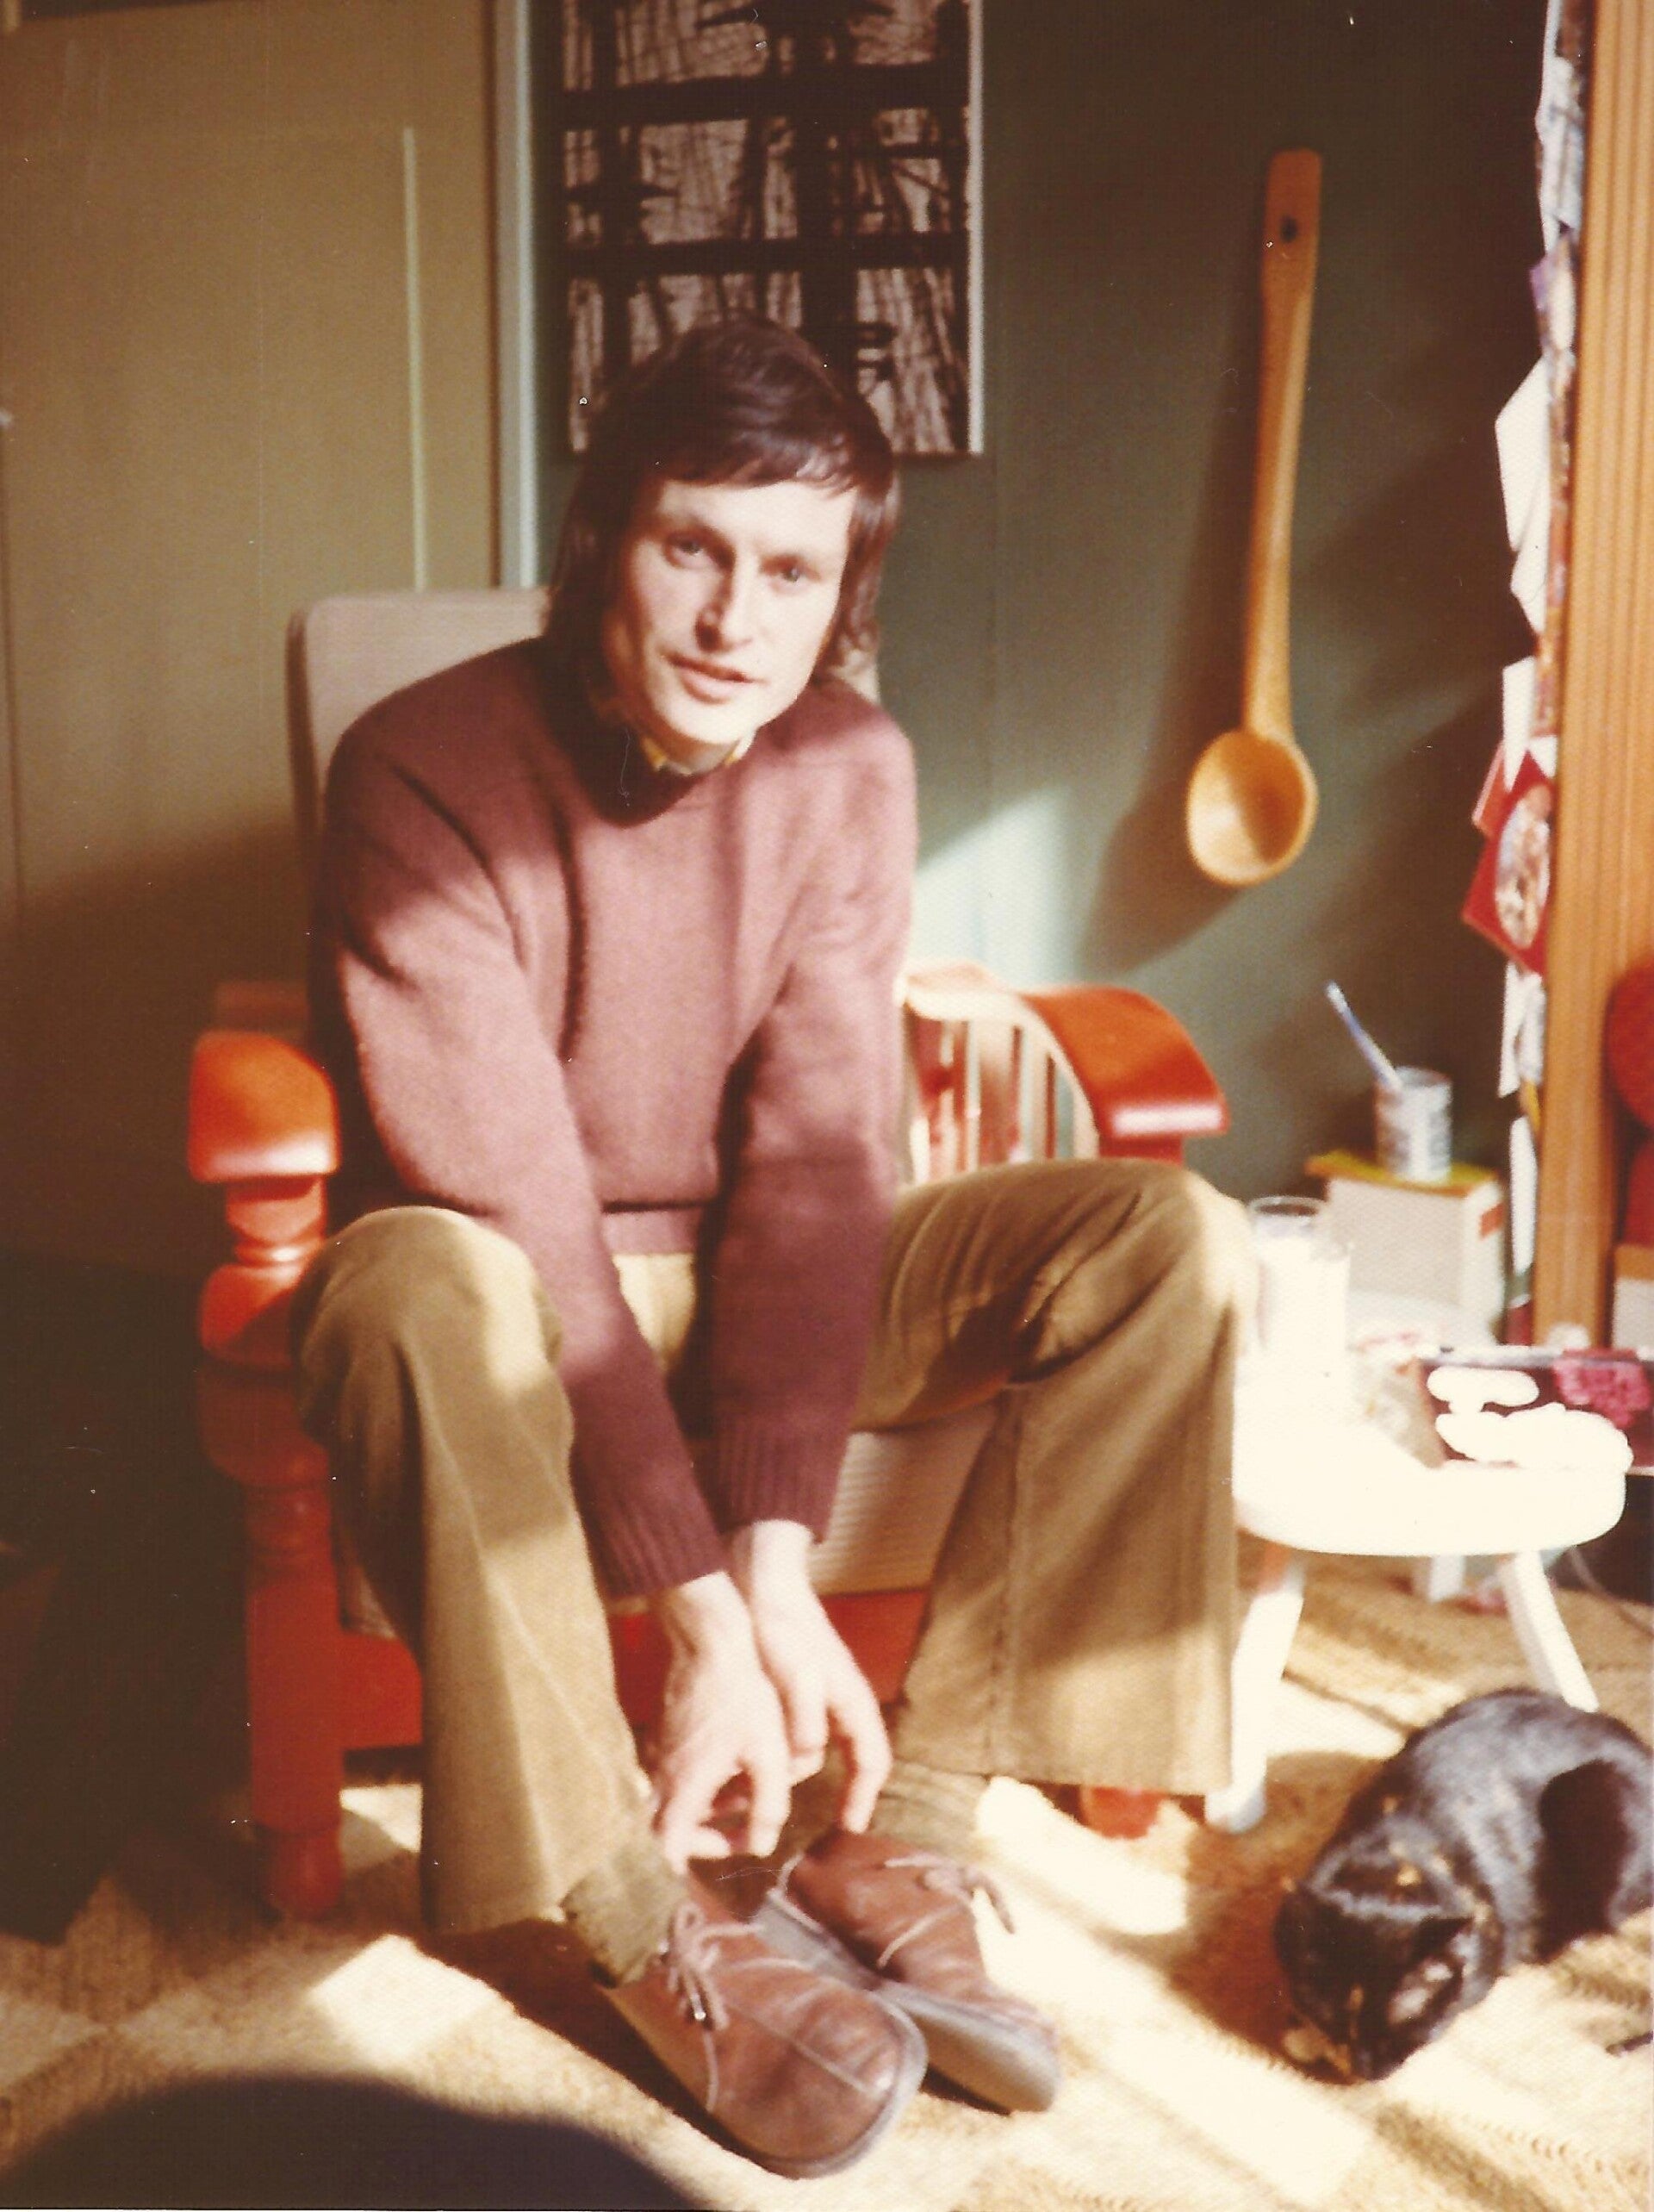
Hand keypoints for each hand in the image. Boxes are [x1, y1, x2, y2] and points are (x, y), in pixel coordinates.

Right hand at [649, 1571, 793, 1870]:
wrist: (709, 1639)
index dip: (692, 1863)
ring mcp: (659, 1752)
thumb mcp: (768, 1754)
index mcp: (683, 1788)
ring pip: (671, 1802)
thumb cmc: (741, 1695)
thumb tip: (762, 1843)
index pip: (666, 1848)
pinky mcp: (665, 1733)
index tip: (730, 1848)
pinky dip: (701, 1784)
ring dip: (707, 1810)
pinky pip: (674, 1775)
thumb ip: (768, 1806)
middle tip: (741, 1831)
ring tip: (745, 1796)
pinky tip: (733, 1765)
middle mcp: (661, 1775)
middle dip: (704, 1839)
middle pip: (664, 1831)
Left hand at [731, 1522, 891, 1830]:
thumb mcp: (793, 1670)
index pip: (872, 1759)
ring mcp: (820, 1696)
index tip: (850, 1828)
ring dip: (797, 1775)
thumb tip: (812, 1753)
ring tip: (769, 1802)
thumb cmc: (781, 1624)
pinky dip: (781, 1754)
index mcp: (851, 1699)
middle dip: (837, 1793)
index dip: (864, 1796)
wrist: (761, 1580)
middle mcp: (841, 1702)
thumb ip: (805, 1713)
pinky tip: (753, 1767)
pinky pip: (796, 1734)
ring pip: (815, 1749)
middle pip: (846, 1759)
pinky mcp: (795, 1690)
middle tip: (820, 1826)